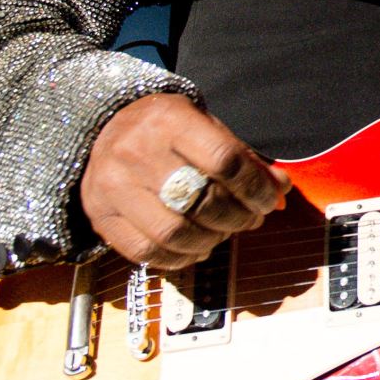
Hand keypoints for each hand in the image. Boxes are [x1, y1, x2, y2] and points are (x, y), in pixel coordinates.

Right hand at [80, 93, 289, 268]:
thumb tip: (280, 190)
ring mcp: (112, 186)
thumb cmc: (166, 129)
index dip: (255, 188)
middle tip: (250, 219)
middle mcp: (136, 151)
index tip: (269, 200)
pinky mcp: (100, 214)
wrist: (105, 126)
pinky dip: (178, 259)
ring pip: (173, 233)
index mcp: (169, 121)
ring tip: (222, 233)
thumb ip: (243, 157)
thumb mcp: (206, 126)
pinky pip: (145, 252)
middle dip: (237, 218)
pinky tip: (195, 249)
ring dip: (211, 242)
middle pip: (201, 201)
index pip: (224, 161)